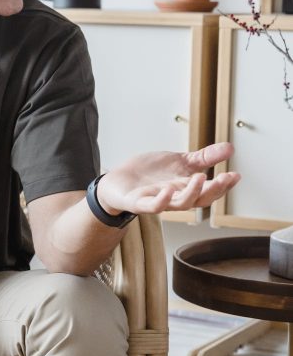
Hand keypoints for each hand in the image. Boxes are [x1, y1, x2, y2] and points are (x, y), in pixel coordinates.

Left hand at [96, 141, 239, 215]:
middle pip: (198, 200)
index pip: (209, 191)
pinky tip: (168, 190)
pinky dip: (161, 201)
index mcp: (186, 188)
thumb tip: (230, 148)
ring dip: (191, 193)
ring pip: (179, 204)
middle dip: (213, 190)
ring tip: (199, 178)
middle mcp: (175, 197)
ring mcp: (157, 200)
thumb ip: (203, 158)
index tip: (235, 175)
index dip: (223, 186)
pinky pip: (152, 206)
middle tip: (224, 179)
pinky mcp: (138, 202)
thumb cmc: (150, 173)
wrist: (120, 180)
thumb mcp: (180, 162)